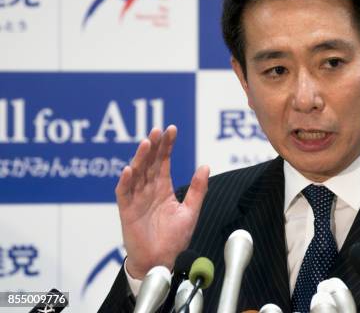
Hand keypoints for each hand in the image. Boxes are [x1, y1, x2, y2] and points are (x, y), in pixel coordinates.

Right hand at [115, 125, 208, 278]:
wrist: (162, 261)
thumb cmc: (174, 238)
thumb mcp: (190, 211)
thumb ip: (198, 189)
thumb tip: (205, 166)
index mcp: (163, 188)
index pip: (164, 161)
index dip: (167, 145)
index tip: (171, 129)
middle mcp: (149, 190)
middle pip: (149, 162)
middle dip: (154, 146)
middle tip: (157, 130)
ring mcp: (137, 199)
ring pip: (136, 173)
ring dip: (140, 158)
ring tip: (146, 143)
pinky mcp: (127, 211)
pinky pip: (124, 193)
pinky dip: (126, 181)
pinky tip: (129, 170)